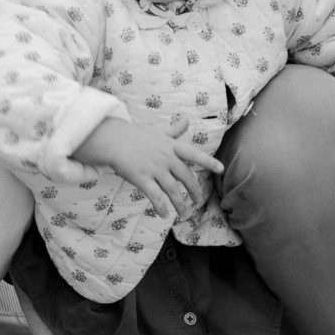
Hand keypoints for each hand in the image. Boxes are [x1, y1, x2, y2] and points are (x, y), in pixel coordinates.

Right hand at [76, 116, 223, 218]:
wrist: (112, 140)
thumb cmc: (135, 136)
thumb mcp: (158, 132)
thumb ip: (174, 130)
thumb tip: (187, 120)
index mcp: (171, 146)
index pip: (194, 154)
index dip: (209, 162)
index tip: (221, 169)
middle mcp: (166, 158)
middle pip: (185, 177)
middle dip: (194, 190)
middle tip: (198, 200)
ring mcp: (154, 169)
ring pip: (172, 190)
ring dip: (180, 204)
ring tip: (185, 213)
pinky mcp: (141, 178)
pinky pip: (154, 196)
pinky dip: (161, 207)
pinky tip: (163, 215)